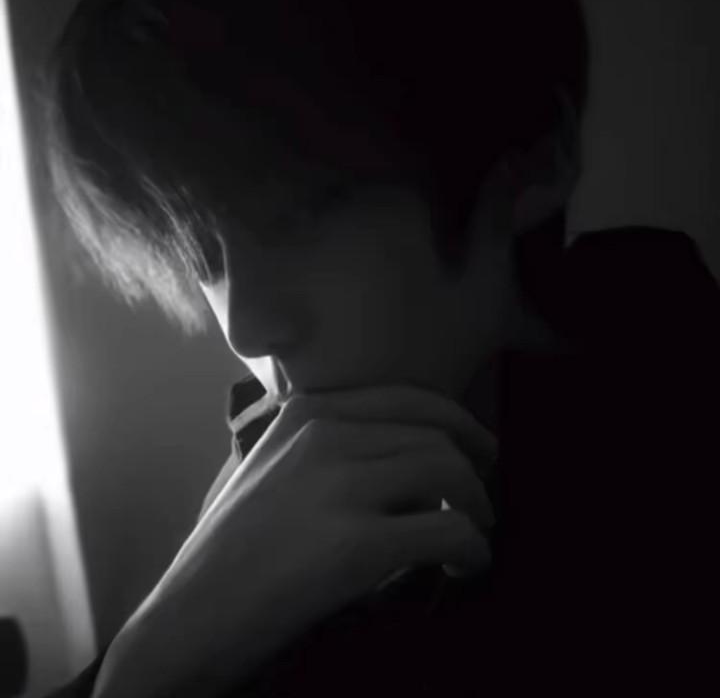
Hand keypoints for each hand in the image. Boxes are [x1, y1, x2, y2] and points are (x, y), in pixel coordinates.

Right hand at [92, 383, 496, 697]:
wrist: (190, 617)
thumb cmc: (229, 546)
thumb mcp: (270, 465)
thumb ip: (323, 443)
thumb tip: (397, 452)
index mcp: (308, 413)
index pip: (410, 397)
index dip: (459, 422)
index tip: (479, 449)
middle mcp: (325, 435)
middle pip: (437, 437)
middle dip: (474, 471)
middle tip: (481, 503)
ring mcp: (339, 486)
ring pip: (450, 473)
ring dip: (478, 508)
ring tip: (476, 534)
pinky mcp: (356, 545)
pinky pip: (448, 531)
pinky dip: (473, 548)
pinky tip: (467, 566)